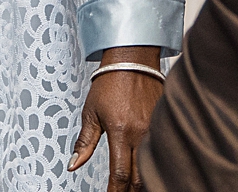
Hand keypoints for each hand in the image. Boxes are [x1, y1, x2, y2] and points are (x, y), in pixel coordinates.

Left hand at [68, 47, 164, 191]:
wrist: (132, 58)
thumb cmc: (110, 82)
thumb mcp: (91, 113)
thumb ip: (84, 143)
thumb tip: (73, 165)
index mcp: (121, 132)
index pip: (119, 174)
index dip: (114, 191)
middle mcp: (141, 132)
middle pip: (140, 177)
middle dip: (130, 191)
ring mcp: (156, 128)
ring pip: (153, 166)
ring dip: (143, 181)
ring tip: (134, 187)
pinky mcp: (164, 122)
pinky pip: (162, 149)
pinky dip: (155, 163)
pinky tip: (150, 168)